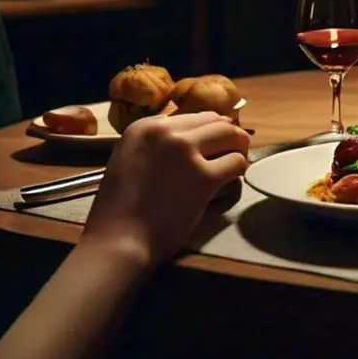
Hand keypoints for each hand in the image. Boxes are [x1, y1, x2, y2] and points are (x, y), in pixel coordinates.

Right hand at [81, 111, 249, 268]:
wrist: (118, 241)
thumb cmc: (119, 209)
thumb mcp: (129, 159)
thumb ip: (155, 144)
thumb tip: (189, 137)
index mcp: (145, 127)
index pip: (191, 116)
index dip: (206, 129)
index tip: (211, 142)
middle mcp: (167, 132)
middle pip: (213, 121)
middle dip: (227, 134)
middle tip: (233, 148)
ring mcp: (186, 152)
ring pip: (230, 134)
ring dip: (238, 147)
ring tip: (237, 159)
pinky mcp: (203, 176)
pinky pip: (235, 162)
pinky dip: (239, 168)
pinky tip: (233, 177)